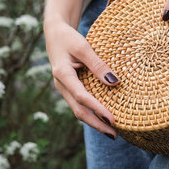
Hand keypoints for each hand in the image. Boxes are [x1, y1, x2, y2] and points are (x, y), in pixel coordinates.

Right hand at [44, 19, 119, 138]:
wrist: (54, 33)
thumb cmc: (69, 38)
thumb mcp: (83, 47)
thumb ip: (98, 65)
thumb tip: (114, 82)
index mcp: (63, 75)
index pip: (82, 97)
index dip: (98, 110)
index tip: (113, 120)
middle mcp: (62, 85)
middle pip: (79, 111)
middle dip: (97, 124)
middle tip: (115, 135)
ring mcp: (64, 88)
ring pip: (78, 110)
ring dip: (94, 122)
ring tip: (111, 131)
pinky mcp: (69, 87)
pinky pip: (79, 103)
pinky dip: (91, 112)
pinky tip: (103, 118)